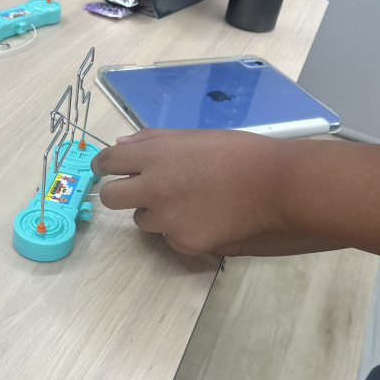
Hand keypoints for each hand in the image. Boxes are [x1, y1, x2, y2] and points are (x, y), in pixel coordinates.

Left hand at [93, 128, 379, 260]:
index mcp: (155, 155)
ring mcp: (168, 219)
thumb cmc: (237, 153)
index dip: (105, 167)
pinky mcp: (184, 242)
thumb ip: (151, 141)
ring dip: (156, 212)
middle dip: (119, 194)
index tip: (108, 170)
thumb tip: (119, 145)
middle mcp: (154, 188)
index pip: (108, 163)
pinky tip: (207, 217)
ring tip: (190, 201)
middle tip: (136, 192)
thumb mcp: (192, 136)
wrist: (275, 184)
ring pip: (143, 220)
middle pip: (111, 199)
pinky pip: (170, 238)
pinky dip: (181, 229)